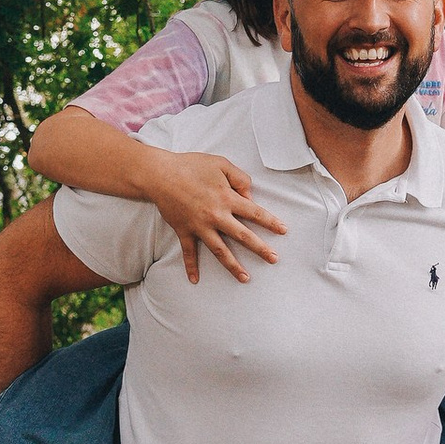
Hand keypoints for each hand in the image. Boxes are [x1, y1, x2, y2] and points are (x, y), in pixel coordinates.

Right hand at [143, 149, 287, 284]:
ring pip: (220, 250)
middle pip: (243, 236)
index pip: (255, 213)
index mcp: (227, 198)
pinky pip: (188, 252)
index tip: (284, 231)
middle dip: (260, 249)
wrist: (160, 174)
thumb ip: (240, 178)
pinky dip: (190, 267)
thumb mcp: (221, 164)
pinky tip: (194, 280)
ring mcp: (200, 226)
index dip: (271, 222)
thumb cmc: (191, 165)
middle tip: (274, 259)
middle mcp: (216, 216)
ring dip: (233, 265)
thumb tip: (249, 195)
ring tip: (245, 278)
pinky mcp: (184, 231)